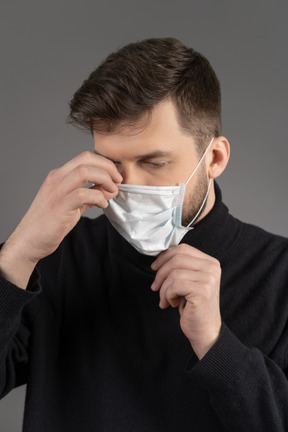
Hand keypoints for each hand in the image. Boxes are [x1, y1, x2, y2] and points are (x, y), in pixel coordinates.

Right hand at [0, 151, 121, 287]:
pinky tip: (103, 205)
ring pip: (84, 172)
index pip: (85, 157)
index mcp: (59, 176)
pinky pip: (83, 193)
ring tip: (112, 192)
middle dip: (108, 167)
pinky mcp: (60, 205)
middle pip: (86, 159)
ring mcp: (57, 191)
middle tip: (118, 181)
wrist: (29, 240)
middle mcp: (57, 178)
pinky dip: (98, 197)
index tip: (116, 176)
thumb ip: (89, 195)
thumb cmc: (50, 223)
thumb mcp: (73, 205)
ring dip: (104, 179)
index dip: (104, 163)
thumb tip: (109, 189)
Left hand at [151, 244, 221, 358]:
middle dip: (160, 272)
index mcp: (210, 262)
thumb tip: (159, 257)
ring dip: (163, 288)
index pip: (182, 248)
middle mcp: (212, 267)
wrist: (204, 331)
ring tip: (165, 299)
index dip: (164, 256)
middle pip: (176, 258)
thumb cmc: (193, 306)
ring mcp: (209, 278)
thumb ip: (180, 267)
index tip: (155, 268)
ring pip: (173, 273)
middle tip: (155, 286)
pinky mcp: (202, 290)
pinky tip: (172, 304)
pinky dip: (167, 295)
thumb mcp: (188, 281)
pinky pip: (174, 285)